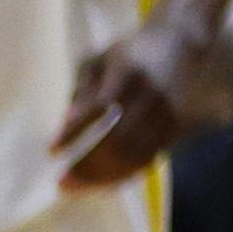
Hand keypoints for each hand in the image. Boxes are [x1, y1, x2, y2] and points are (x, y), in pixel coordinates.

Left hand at [54, 14, 200, 185]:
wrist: (181, 44)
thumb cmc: (130, 51)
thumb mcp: (99, 58)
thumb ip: (82, 89)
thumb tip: (67, 122)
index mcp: (127, 74)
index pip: (98, 108)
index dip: (74, 132)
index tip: (51, 150)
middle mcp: (150, 97)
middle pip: (118, 141)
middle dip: (88, 166)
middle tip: (62, 183)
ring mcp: (165, 115)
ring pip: (135, 156)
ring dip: (105, 177)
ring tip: (78, 188)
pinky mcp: (174, 128)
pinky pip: (149, 159)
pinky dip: (125, 175)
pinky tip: (104, 184)